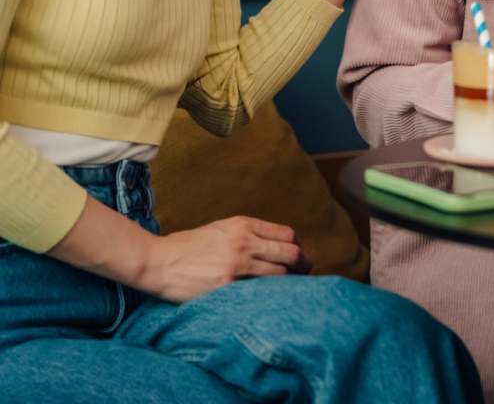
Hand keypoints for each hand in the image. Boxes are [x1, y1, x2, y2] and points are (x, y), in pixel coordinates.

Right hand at [140, 216, 305, 302]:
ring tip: (290, 290)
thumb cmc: (188, 247)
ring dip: (289, 283)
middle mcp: (244, 241)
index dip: (297, 248)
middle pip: (291, 253)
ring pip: (281, 274)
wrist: (158, 261)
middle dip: (302, 265)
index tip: (297, 257)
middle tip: (304, 274)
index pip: (287, 235)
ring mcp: (237, 264)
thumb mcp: (220, 229)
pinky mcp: (227, 286)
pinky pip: (260, 291)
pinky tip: (268, 299)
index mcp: (243, 224)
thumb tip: (273, 246)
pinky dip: (268, 295)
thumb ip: (246, 234)